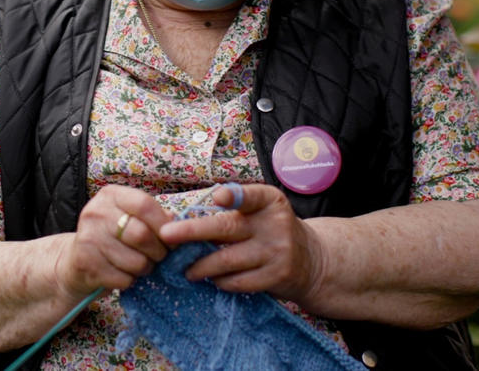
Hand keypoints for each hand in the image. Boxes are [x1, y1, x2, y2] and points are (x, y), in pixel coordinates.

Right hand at [55, 185, 172, 297]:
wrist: (75, 261)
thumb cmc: (113, 237)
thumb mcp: (130, 218)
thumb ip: (154, 218)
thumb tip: (178, 228)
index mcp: (110, 195)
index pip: (144, 205)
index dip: (164, 225)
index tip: (172, 238)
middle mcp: (96, 212)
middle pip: (141, 235)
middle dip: (158, 252)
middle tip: (159, 257)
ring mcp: (88, 238)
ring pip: (136, 261)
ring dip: (145, 269)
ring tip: (141, 266)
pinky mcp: (85, 264)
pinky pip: (124, 279)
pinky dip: (130, 281)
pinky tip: (124, 274)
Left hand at [158, 184, 324, 302]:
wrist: (312, 260)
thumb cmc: (271, 231)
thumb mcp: (261, 212)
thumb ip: (232, 211)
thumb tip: (182, 221)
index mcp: (269, 201)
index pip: (250, 195)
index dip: (234, 196)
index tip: (217, 196)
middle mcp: (275, 224)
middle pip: (227, 228)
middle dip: (193, 232)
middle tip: (166, 235)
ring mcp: (277, 251)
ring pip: (228, 260)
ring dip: (201, 266)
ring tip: (185, 269)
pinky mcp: (277, 276)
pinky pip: (239, 282)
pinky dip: (221, 282)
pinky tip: (214, 280)